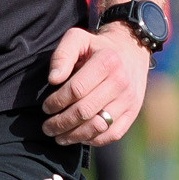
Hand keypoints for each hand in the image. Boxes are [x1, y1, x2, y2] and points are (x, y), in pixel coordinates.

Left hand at [41, 23, 149, 144]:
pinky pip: (112, 134)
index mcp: (107, 62)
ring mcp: (129, 99)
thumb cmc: (96, 47)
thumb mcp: (78, 39)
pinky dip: (93, 140)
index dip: (57, 102)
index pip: (76, 90)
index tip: (46, 108)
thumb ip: (62, 55)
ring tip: (59, 137)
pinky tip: (79, 137)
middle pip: (85, 111)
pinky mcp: (132, 112)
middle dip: (61, 123)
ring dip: (74, 136)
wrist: (131, 50)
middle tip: (47, 127)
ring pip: (98, 126)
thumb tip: (53, 79)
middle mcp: (121, 82)